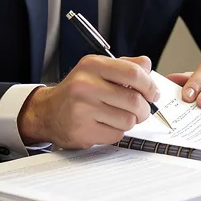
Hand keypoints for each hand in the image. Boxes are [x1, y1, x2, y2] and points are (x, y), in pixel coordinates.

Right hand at [17, 55, 157, 148]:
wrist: (48, 112)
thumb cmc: (76, 91)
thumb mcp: (98, 70)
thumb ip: (125, 66)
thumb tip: (147, 65)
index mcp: (92, 65)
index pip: (133, 73)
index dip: (150, 86)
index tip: (153, 93)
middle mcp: (85, 85)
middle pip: (134, 100)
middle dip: (144, 108)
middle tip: (141, 110)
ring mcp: (82, 109)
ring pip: (128, 120)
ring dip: (129, 121)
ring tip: (118, 116)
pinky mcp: (82, 131)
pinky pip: (116, 134)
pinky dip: (117, 131)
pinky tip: (105, 124)